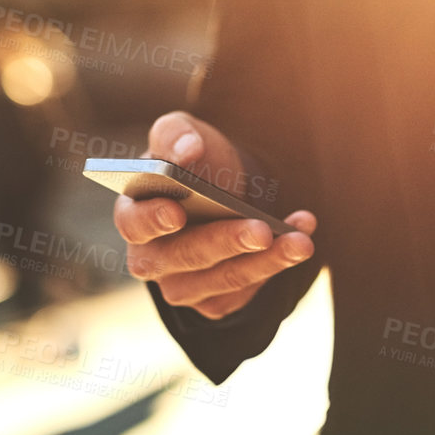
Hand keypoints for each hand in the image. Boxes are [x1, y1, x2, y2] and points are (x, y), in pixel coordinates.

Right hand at [114, 111, 316, 318]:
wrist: (230, 185)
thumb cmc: (196, 161)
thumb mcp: (182, 134)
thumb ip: (175, 135)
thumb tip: (186, 152)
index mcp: (134, 213)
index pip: (133, 223)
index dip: (152, 220)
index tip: (177, 212)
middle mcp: (150, 257)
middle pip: (183, 257)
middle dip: (226, 242)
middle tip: (262, 230)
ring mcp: (180, 284)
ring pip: (220, 281)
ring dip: (264, 262)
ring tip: (300, 241)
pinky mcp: (214, 300)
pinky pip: (244, 292)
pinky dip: (275, 267)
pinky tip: (300, 237)